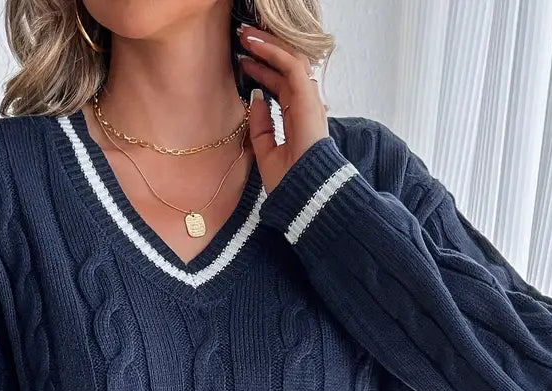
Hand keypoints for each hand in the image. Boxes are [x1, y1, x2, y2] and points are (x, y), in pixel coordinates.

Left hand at [236, 25, 329, 194]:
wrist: (302, 194)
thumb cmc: (289, 181)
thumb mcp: (266, 151)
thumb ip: (262, 126)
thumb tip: (256, 99)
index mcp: (298, 118)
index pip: (281, 85)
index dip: (263, 70)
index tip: (244, 60)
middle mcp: (305, 106)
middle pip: (286, 69)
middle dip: (264, 52)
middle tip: (243, 38)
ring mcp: (309, 101)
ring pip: (290, 61)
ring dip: (267, 46)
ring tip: (246, 35)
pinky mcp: (308, 99)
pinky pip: (292, 66)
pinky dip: (274, 53)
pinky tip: (256, 45)